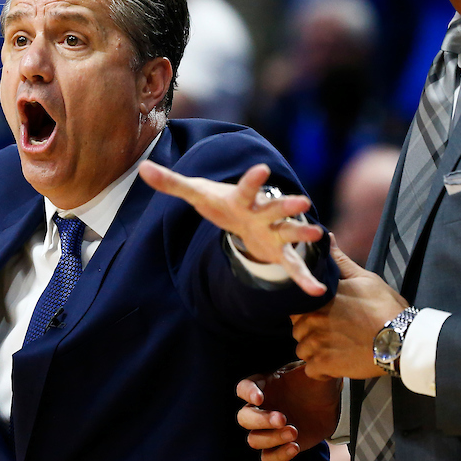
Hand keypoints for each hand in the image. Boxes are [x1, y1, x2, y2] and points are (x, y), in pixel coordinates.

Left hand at [139, 161, 326, 295]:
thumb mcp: (196, 193)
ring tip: (317, 233)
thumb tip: (143, 168)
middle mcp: (261, 212)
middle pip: (274, 208)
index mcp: (242, 198)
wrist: (243, 216)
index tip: (263, 168)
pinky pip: (292, 266)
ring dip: (302, 234)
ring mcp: (273, 232)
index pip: (246, 187)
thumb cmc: (219, 202)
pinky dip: (303, 278)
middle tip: (302, 200)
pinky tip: (316, 291)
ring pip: (289, 232)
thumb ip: (171, 183)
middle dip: (287, 205)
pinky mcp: (277, 252)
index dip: (253, 179)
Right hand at [237, 362, 341, 460]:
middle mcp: (261, 408)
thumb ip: (309, 365)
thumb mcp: (313, 371)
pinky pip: (267, 458)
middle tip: (283, 418)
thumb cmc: (316, 383)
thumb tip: (313, 356)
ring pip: (254, 440)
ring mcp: (268, 429)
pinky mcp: (279, 446)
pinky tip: (295, 447)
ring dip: (271, 438)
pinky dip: (278, 455)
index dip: (247, 394)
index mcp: (263, 386)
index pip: (242, 388)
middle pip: (244, 418)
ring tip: (294, 431)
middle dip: (261, 420)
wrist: (331, 403)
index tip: (260, 397)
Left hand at [291, 236, 407, 378]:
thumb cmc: (385, 308)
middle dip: (311, 332)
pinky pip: (311, 370)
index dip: (307, 311)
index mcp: (318, 299)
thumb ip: (340, 261)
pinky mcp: (324, 365)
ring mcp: (316, 344)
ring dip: (315, 351)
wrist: (402, 341)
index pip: (296, 306)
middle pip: (298, 329)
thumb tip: (327, 237)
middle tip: (333, 333)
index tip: (322, 315)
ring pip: (302, 350)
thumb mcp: (365, 279)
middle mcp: (312, 321)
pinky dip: (321, 370)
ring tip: (337, 348)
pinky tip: (337, 363)